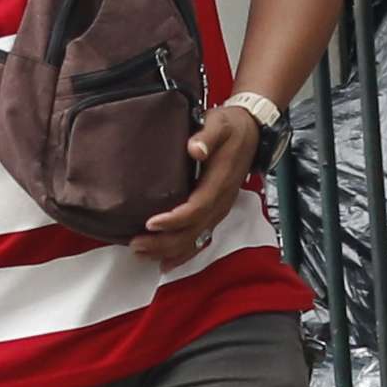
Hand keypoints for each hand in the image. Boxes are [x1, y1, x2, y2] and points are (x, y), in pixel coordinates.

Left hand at [142, 96, 275, 266]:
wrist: (250, 132)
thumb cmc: (230, 128)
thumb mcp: (219, 124)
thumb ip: (207, 136)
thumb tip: (195, 149)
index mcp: (220, 183)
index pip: (197, 208)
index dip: (175, 219)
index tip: (151, 223)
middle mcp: (221, 202)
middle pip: (193, 231)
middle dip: (164, 242)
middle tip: (136, 244)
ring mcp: (219, 210)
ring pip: (195, 239)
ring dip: (169, 250)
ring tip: (142, 253)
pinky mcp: (215, 213)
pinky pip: (200, 239)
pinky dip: (183, 254)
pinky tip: (165, 262)